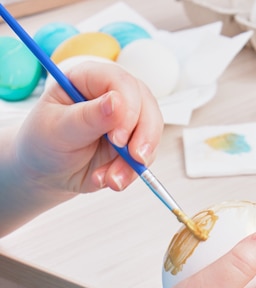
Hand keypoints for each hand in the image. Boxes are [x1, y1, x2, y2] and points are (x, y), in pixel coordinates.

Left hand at [14, 61, 161, 193]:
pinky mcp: (134, 142)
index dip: (127, 108)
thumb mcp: (58, 129)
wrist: (47, 172)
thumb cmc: (45, 142)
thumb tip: (117, 103)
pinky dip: (132, 172)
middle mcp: (113, 95)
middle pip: (146, 105)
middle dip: (144, 135)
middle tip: (133, 157)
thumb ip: (88, 116)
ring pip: (151, 132)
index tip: (117, 137)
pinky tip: (110, 179)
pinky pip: (146, 155)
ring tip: (112, 178)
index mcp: (89, 80)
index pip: (121, 82)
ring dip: (137, 161)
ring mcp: (127, 119)